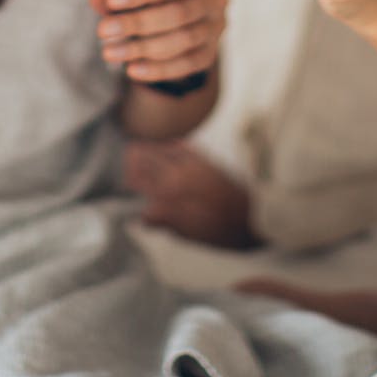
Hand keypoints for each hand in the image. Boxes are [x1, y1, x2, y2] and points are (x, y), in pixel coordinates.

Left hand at [89, 0, 226, 86]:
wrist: (187, 12)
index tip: (110, 2)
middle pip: (178, 13)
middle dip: (137, 23)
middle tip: (102, 31)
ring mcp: (216, 27)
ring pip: (183, 40)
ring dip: (142, 48)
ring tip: (108, 52)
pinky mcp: (210, 53)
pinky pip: (187, 64)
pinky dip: (158, 69)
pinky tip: (131, 69)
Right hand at [125, 139, 257, 249]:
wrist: (252, 218)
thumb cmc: (221, 230)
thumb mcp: (189, 234)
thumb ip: (164, 221)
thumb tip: (143, 216)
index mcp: (174, 194)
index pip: (145, 181)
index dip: (132, 179)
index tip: (124, 179)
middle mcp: (181, 175)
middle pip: (152, 161)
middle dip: (137, 159)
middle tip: (127, 156)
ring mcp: (194, 166)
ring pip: (165, 151)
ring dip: (152, 148)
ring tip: (140, 146)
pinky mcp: (208, 163)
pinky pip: (186, 147)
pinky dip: (174, 143)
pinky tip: (169, 143)